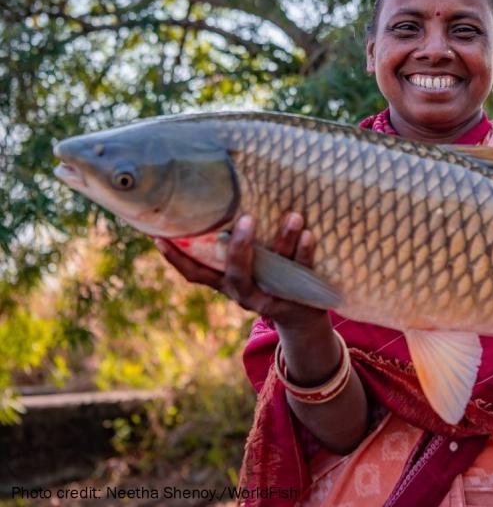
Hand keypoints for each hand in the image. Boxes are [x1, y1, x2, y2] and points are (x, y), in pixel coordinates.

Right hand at [155, 212, 324, 330]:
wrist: (301, 318)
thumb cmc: (266, 279)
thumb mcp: (247, 265)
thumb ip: (234, 244)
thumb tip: (224, 199)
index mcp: (226, 282)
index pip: (195, 273)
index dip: (175, 258)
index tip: (158, 236)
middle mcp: (244, 292)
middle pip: (237, 273)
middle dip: (240, 247)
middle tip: (245, 219)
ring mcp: (271, 296)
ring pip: (276, 268)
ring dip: (284, 239)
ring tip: (293, 216)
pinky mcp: (298, 297)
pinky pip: (303, 271)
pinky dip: (305, 251)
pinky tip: (308, 234)